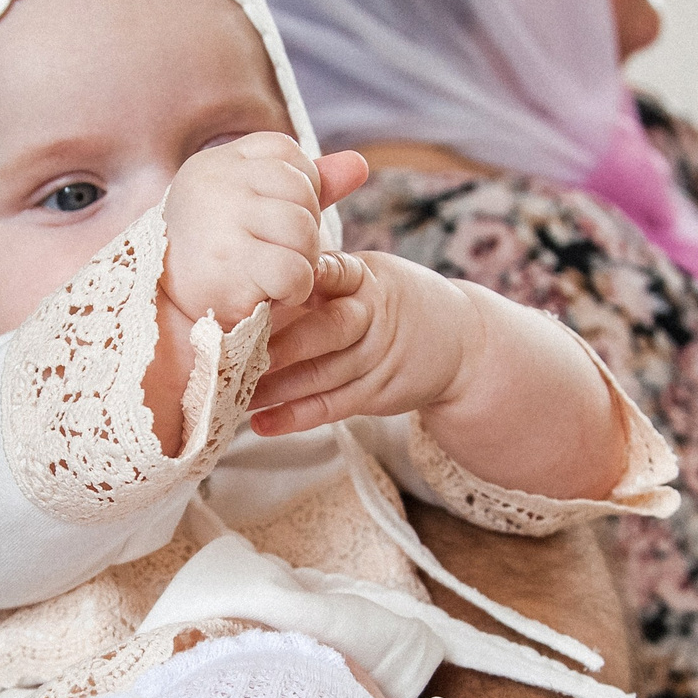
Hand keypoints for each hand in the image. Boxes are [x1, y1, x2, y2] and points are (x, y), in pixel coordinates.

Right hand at [158, 136, 366, 330]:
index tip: (278, 222)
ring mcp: (221, 225)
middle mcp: (215, 185)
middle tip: (284, 256)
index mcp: (216, 163)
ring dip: (304, 260)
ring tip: (280, 276)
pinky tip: (275, 295)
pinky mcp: (230, 270)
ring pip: (302, 229)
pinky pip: (294, 271)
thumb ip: (306, 183)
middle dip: (307, 229)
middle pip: (301, 192)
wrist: (161, 313)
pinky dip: (297, 288)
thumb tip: (360, 164)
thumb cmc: (213, 256)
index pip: (285, 152)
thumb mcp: (251, 207)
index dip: (300, 188)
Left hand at [246, 250, 483, 434]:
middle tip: (238, 353)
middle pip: (331, 329)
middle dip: (285, 344)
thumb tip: (248, 281)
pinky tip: (263, 424)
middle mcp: (373, 316)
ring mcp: (377, 357)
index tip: (263, 287)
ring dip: (278, 388)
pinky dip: (295, 417)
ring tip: (235, 395)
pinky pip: (333, 407)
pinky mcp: (377, 393)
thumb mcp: (367, 276)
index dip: (302, 281)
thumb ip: (320, 278)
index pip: (335, 273)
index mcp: (365, 278)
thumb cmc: (393, 303)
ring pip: (324, 374)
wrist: (462, 343)